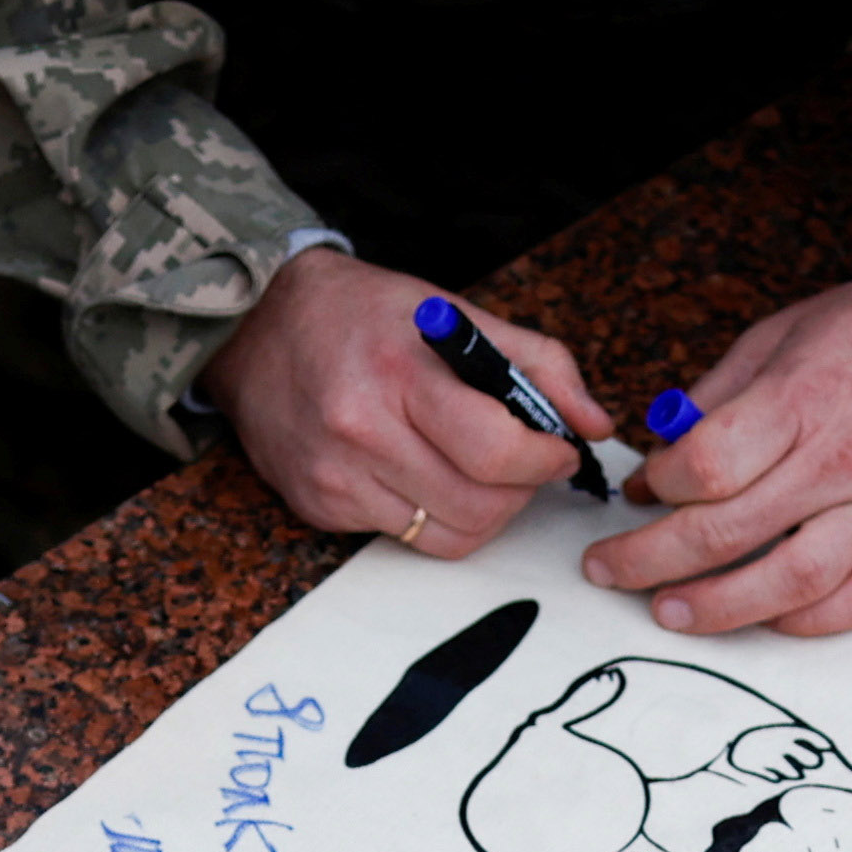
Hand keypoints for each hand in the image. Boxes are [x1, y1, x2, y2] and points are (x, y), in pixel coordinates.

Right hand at [203, 249, 614, 557]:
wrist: (256, 328)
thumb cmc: (363, 315)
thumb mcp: (454, 313)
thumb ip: (538, 363)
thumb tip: (595, 424)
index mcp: (402, 373)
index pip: (496, 451)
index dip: (544, 461)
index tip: (558, 451)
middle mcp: (362, 430)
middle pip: (479, 507)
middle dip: (521, 493)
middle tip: (523, 465)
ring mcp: (336, 476)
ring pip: (447, 538)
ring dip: (483, 514)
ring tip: (480, 474)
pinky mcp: (318, 506)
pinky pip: (403, 537)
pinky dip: (430, 515)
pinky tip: (421, 473)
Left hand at [586, 259, 851, 637]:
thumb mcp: (781, 334)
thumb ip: (717, 400)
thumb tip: (657, 461)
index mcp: (802, 398)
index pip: (709, 466)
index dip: (660, 487)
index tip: (641, 491)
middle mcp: (842, 459)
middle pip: (730, 530)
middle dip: (653, 560)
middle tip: (610, 572)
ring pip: (793, 579)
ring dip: (721, 607)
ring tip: (670, 612)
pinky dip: (810, 621)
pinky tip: (767, 617)